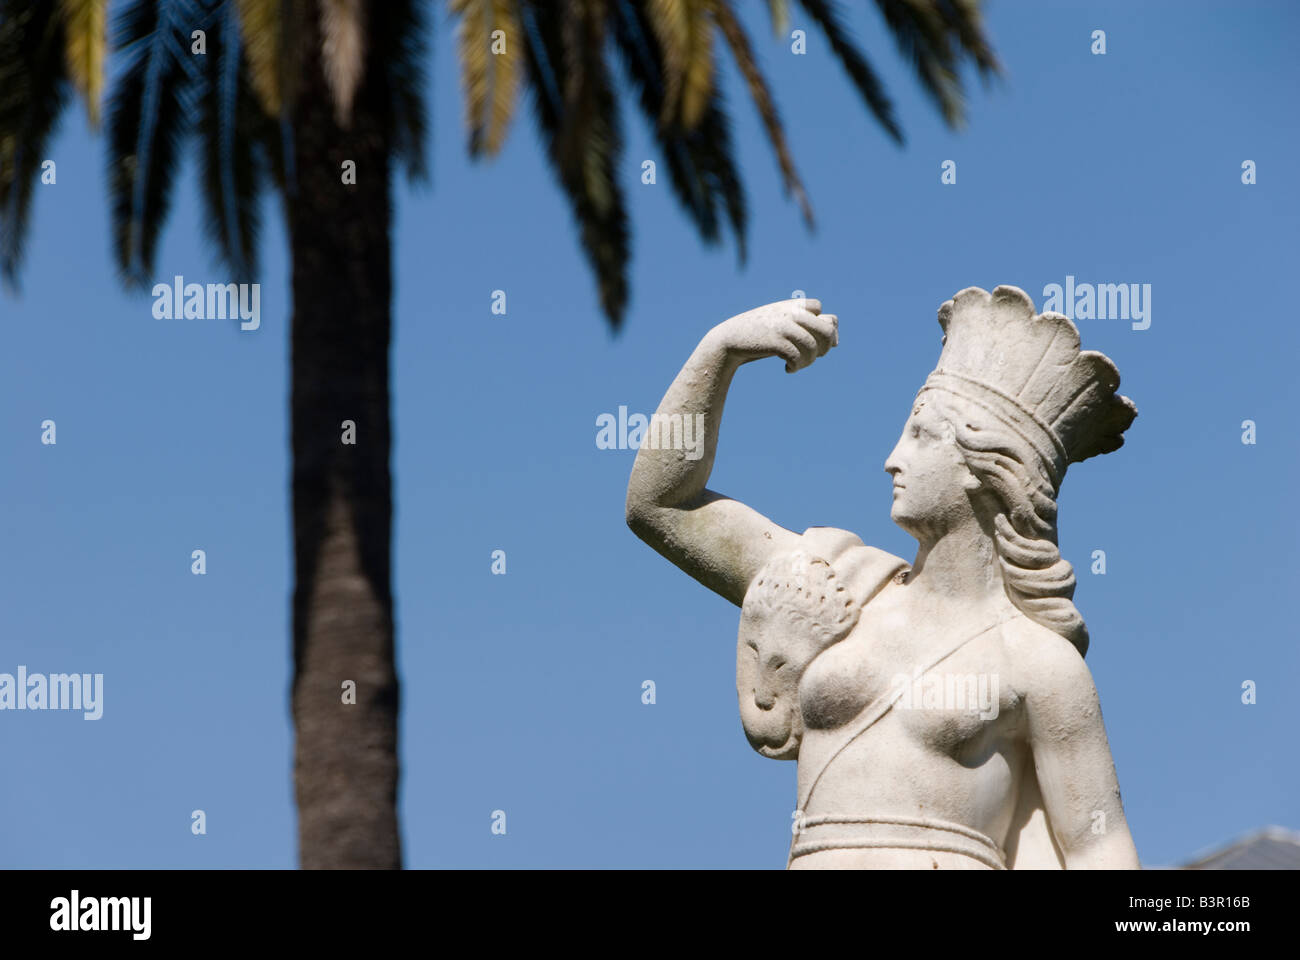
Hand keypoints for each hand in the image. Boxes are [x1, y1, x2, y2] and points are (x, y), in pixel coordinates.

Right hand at [707, 298, 838, 372]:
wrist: (729, 339)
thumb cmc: (761, 334)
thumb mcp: (784, 324)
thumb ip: (808, 326)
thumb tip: (837, 341)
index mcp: (795, 305)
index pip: (828, 316)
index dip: (826, 333)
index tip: (815, 344)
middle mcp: (792, 313)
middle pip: (827, 329)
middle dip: (825, 348)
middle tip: (813, 356)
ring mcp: (784, 326)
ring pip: (813, 346)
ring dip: (809, 361)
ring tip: (797, 365)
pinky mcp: (775, 341)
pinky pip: (797, 357)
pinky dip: (796, 367)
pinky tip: (787, 369)